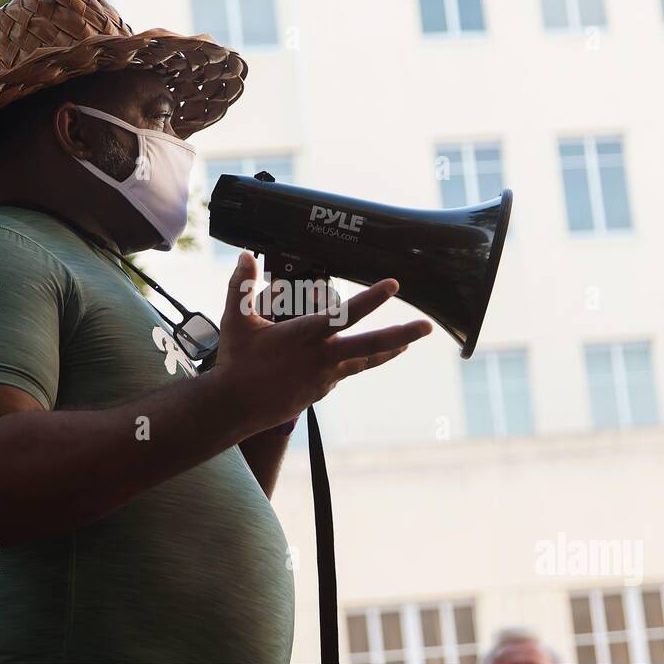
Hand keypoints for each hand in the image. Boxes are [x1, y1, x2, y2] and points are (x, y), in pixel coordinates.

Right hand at [213, 252, 432, 432]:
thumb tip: (245, 255)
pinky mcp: (320, 392)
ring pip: (364, 361)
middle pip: (372, 344)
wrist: (235, 407)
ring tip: (407, 345)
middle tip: (427, 326)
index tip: (394, 285)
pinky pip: (342, 372)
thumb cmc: (235, 361)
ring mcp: (325, 377)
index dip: (372, 298)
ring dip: (387, 351)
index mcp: (306, 334)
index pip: (345, 314)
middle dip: (402, 334)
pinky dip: (348, 363)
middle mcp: (322, 356)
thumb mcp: (236, 319)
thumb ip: (242, 286)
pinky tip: (350, 358)